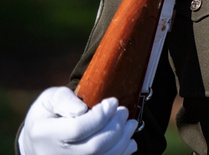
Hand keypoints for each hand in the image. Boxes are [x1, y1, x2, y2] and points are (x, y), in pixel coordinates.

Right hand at [19, 87, 136, 154]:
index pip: (78, 129)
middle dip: (115, 126)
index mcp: (46, 134)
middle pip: (95, 146)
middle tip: (123, 111)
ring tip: (129, 124)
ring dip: (123, 139)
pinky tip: (128, 140)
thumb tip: (82, 109)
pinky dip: (123, 152)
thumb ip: (64, 99)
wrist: (38, 144)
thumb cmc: (48, 117)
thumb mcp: (49, 100)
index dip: (100, 115)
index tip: (112, 102)